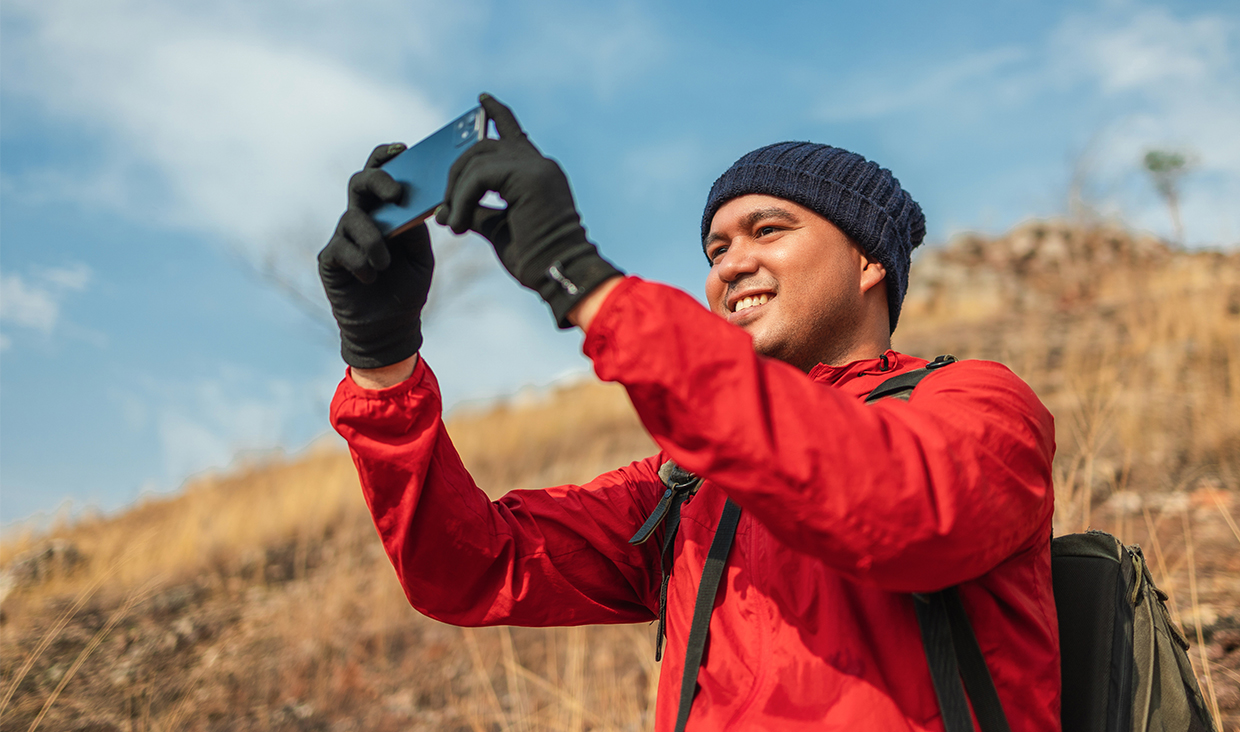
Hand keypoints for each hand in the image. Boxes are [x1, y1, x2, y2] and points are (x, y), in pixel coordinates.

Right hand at [319, 143, 433, 368]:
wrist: (391, 327)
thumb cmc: (407, 287)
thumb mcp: (421, 255)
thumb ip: (416, 228)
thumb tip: (413, 201)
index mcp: (386, 212)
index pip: (381, 174)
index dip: (386, 156)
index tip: (402, 147)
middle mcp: (362, 218)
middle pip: (359, 182)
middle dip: (378, 181)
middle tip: (395, 194)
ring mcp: (343, 237)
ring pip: (353, 218)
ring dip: (373, 239)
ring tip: (385, 263)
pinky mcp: (330, 259)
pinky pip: (341, 247)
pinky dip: (359, 261)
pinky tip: (370, 276)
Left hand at [436, 94, 621, 327]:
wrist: (559, 275)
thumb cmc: (534, 260)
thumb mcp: (497, 229)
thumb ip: (477, 211)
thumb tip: (446, 210)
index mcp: (538, 174)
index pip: (514, 133)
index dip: (497, 114)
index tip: (482, 99)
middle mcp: (540, 164)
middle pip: (484, 145)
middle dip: (456, 172)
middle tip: (445, 208)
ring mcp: (537, 167)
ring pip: (478, 159)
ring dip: (457, 192)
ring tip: (454, 224)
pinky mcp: (530, 176)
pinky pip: (480, 175)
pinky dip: (463, 198)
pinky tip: (460, 224)